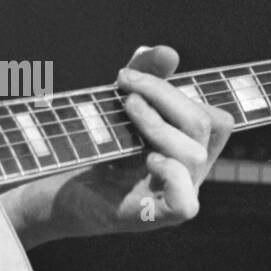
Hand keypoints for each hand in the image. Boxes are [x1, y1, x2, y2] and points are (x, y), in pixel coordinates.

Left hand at [5, 44, 233, 245]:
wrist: (54, 188)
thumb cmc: (94, 148)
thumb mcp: (120, 105)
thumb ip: (145, 77)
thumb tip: (170, 53)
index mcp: (187, 147)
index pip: (215, 119)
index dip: (181, 92)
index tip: (132, 80)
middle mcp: (189, 173)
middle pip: (207, 126)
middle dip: (166, 97)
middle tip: (125, 89)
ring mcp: (174, 195)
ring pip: (194, 155)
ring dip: (158, 124)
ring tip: (126, 111)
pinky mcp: (154, 217)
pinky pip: (185, 203)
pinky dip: (171, 174)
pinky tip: (146, 159)